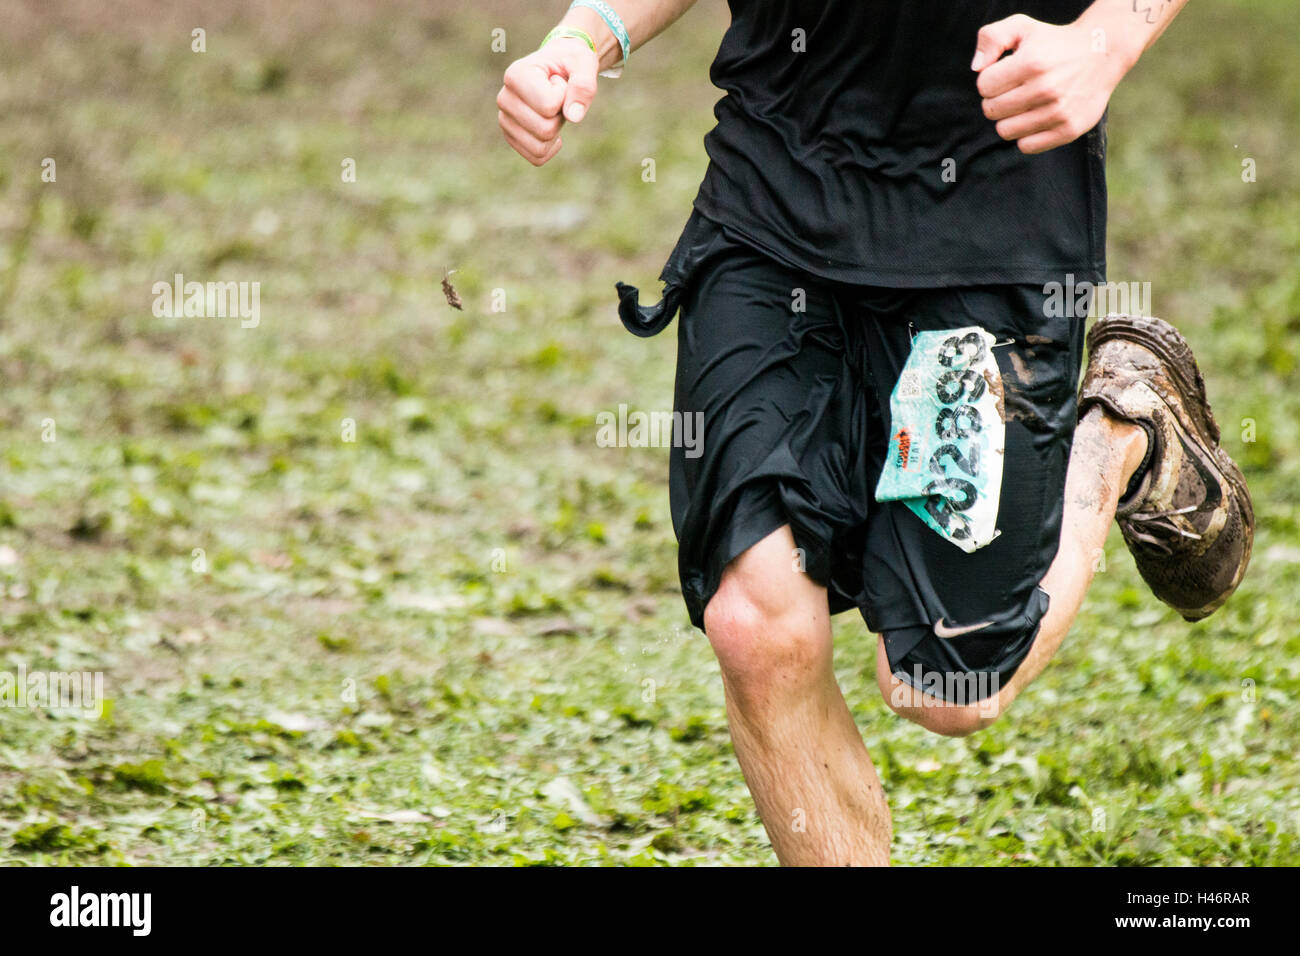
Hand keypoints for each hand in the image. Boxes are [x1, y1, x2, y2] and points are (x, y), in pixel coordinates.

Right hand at [497, 37, 598, 165]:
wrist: (558, 67)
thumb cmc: (570, 62)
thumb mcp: (583, 63)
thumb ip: (583, 85)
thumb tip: (573, 117)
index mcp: (515, 75)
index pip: (549, 106)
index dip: (564, 96)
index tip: (559, 81)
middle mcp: (504, 98)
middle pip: (544, 129)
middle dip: (561, 116)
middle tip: (558, 97)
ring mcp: (504, 120)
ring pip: (539, 147)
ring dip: (555, 132)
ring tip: (552, 110)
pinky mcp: (511, 136)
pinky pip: (536, 157)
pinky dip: (550, 148)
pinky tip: (552, 128)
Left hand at [973, 14, 1127, 154]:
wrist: (1102, 52)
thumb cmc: (1053, 42)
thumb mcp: (1022, 27)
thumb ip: (991, 38)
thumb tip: (977, 68)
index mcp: (1031, 62)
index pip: (984, 86)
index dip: (990, 80)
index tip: (1005, 74)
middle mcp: (1046, 88)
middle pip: (991, 111)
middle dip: (997, 99)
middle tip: (1015, 90)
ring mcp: (1058, 112)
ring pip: (1005, 131)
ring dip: (1010, 119)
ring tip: (1025, 104)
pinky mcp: (1068, 130)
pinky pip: (1026, 146)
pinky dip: (1026, 135)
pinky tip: (1036, 119)